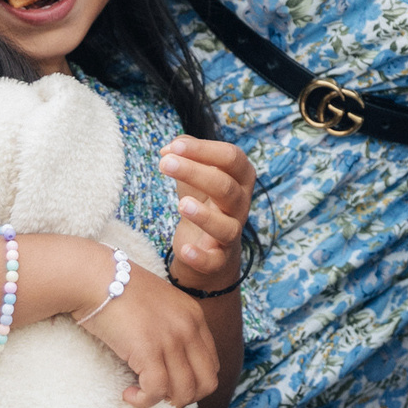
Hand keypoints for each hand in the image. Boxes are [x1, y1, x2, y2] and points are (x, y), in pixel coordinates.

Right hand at [76, 246, 217, 407]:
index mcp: (195, 316)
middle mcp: (189, 328)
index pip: (211, 365)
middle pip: (206, 383)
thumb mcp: (158, 304)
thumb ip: (171, 327)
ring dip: (163, 402)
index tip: (169, 385)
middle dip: (184, 397)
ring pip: (184, 392)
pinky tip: (128, 394)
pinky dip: (143, 401)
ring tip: (140, 394)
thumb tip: (167, 360)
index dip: (194, 383)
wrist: (95, 276)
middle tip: (158, 394)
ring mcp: (171, 339)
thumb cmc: (118, 289)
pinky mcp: (148, 350)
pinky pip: (156, 391)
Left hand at [158, 137, 253, 291]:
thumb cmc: (203, 204)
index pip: (231, 158)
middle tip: (165, 164)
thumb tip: (169, 148)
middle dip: (196, 172)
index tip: (174, 147)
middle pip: (226, 187)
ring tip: (181, 204)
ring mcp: (232, 234)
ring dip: (204, 216)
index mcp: (240, 179)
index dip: (204, 150)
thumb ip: (185, 155)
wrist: (208, 249)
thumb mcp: (196, 176)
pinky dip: (200, 257)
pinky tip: (184, 250)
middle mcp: (241, 205)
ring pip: (227, 226)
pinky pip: (214, 260)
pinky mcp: (219, 260)